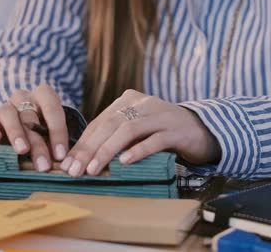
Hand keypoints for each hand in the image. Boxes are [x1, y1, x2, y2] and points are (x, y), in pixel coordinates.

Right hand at [0, 85, 68, 171]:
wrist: (22, 131)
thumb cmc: (45, 133)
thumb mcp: (54, 135)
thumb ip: (58, 145)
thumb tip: (66, 165)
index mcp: (44, 96)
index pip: (52, 107)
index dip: (58, 132)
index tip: (60, 155)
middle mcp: (23, 98)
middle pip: (30, 116)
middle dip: (38, 143)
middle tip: (43, 165)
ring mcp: (5, 107)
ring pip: (8, 114)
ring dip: (16, 133)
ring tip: (22, 150)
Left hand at [60, 89, 219, 176]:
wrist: (203, 129)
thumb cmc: (162, 133)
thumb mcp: (137, 129)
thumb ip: (116, 136)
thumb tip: (84, 158)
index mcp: (129, 100)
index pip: (100, 122)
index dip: (82, 143)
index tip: (68, 163)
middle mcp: (143, 103)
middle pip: (110, 124)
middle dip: (89, 148)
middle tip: (75, 170)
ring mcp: (161, 115)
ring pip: (129, 130)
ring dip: (108, 151)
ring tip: (94, 169)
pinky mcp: (176, 130)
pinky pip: (154, 140)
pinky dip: (138, 150)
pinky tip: (124, 162)